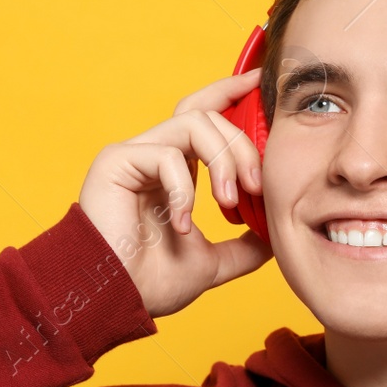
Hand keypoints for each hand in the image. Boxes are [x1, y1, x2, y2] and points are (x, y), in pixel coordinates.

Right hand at [79, 70, 272, 318]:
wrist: (113, 301)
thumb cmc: (148, 284)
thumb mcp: (211, 264)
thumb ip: (243, 247)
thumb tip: (273, 237)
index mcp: (171, 171)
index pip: (204, 116)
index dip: (230, 94)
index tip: (259, 85)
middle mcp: (152, 155)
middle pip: (206, 114)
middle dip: (242, 143)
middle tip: (256, 185)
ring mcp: (133, 155)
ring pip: (192, 122)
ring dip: (224, 158)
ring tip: (229, 200)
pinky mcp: (116, 161)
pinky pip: (167, 155)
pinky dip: (185, 189)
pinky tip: (183, 224)